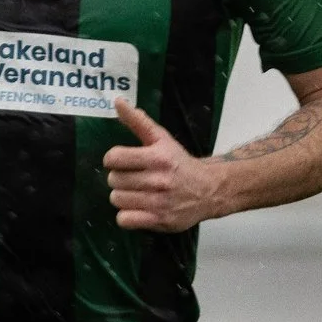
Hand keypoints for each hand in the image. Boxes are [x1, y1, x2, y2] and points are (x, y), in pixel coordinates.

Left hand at [103, 99, 221, 232]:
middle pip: (114, 180)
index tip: (121, 161)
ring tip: (135, 193)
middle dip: (119, 178)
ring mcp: (159, 202)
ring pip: (117, 199)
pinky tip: (137, 208)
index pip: (115, 158)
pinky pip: (125, 220)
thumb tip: (117, 101)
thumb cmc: (179, 163)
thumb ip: (138, 121)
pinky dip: (127, 216)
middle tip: (132, 178)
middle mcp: (159, 180)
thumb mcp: (161, 139)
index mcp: (158, 157)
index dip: (113, 159)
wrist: (208, 190)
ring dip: (122, 196)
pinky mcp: (159, 220)